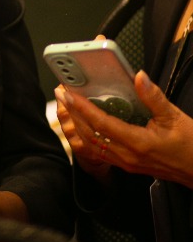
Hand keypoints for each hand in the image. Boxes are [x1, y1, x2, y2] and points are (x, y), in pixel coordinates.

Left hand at [56, 72, 192, 188]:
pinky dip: (87, 138)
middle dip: (73, 114)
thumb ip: (153, 97)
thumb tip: (138, 76)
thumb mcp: (175, 116)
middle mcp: (127, 156)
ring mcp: (126, 163)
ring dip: (77, 125)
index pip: (102, 124)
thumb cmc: (191, 145)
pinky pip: (100, 152)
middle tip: (61, 94)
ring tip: (68, 106)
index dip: (82, 108)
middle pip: (90, 135)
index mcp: (138, 143)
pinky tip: (83, 125)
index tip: (68, 93)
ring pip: (92, 145)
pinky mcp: (127, 165)